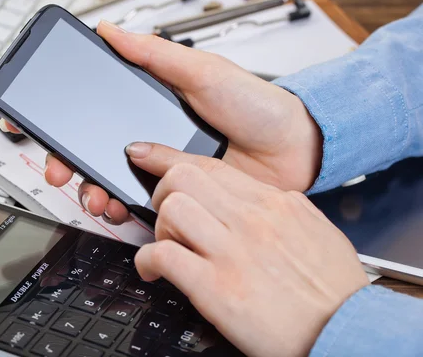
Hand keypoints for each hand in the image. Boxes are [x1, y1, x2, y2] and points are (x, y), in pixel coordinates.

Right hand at [0, 20, 322, 222]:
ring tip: (94, 195)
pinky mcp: (178, 199)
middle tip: (60, 171)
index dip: (62, 124)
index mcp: (150, 108)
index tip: (37, 129)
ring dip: (92, 191)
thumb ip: (155, 54)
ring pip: (112, 184)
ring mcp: (163, 171)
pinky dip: (123, 212)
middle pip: (93, 154)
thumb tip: (111, 31)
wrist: (293, 149)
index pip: (92, 114)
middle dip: (68, 165)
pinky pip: (142, 208)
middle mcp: (151, 139)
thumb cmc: (256, 105)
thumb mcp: (202, 72)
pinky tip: (120, 209)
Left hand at [134, 160, 368, 356]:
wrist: (349, 332)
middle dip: (163, 194)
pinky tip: (153, 272)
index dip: (173, 163)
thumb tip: (259, 200)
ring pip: (171, 209)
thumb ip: (285, 209)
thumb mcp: (317, 232)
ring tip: (166, 246)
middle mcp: (252, 219)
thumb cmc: (335, 290)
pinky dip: (147, 262)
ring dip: (158, 228)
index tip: (156, 167)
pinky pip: (163, 256)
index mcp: (276, 203)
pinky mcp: (217, 287)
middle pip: (183, 178)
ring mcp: (233, 251)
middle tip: (166, 217)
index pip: (211, 166)